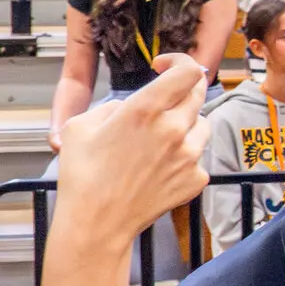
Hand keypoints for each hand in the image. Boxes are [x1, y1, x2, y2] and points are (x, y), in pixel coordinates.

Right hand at [58, 56, 208, 242]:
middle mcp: (173, 129)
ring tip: (158, 138)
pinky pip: (199, 156)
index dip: (180, 62)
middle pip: (197, 94)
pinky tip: (160, 166)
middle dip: (181, 91)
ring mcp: (189, 155)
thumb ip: (114, 106)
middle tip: (163, 100)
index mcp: (144, 111)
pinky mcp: (197, 178)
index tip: (165, 66)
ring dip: (186, 124)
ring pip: (202, 124)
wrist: (97, 223)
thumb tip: (132, 105)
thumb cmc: (83, 177)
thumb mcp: (80, 126)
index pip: (187, 72)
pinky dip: (184, 156)